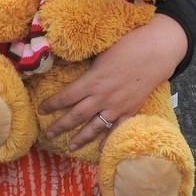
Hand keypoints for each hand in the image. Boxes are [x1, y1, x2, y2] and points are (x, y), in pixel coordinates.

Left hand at [38, 14, 187, 149]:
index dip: (51, 104)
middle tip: (48, 134)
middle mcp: (102, 97)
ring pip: (94, 127)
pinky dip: (109, 140)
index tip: (40, 110)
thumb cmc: (126, 46)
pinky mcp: (130, 110)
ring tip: (70, 147)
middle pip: (76, 116)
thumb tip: (57, 61)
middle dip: (60, 126)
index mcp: (91, 80)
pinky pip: (117, 129)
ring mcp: (117, 106)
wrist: (155, 53)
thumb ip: (79, 60)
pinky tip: (102, 150)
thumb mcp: (98, 51)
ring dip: (81, 138)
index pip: (66, 96)